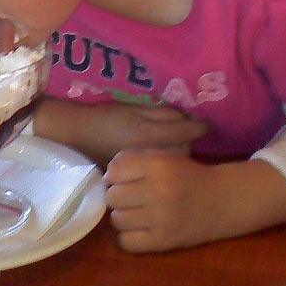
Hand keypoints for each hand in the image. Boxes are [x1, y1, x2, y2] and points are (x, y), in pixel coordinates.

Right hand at [33, 99, 207, 166]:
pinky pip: (161, 171)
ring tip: (173, 144)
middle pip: (184, 151)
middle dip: (188, 141)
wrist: (79, 135)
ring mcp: (145, 169)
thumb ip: (161, 112)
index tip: (207, 125)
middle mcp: (152, 155)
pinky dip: (165, 163)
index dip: (199, 127)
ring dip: (178, 153)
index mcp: (151, 135)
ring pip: (174, 163)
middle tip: (186, 131)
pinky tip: (160, 156)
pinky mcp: (138, 176)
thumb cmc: (106, 117)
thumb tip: (185, 116)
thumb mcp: (134, 108)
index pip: (186, 133)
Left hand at [104, 149, 220, 251]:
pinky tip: (139, 228)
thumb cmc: (187, 175)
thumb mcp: (164, 156)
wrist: (223, 200)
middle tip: (129, 196)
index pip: (115, 170)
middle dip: (117, 195)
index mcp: (158, 165)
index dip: (115, 174)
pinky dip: (128, 236)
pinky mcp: (164, 241)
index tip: (123, 178)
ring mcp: (161, 219)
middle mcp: (159, 191)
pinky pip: (126, 242)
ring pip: (117, 220)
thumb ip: (133, 159)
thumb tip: (107, 176)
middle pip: (113, 196)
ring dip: (122, 215)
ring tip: (136, 212)